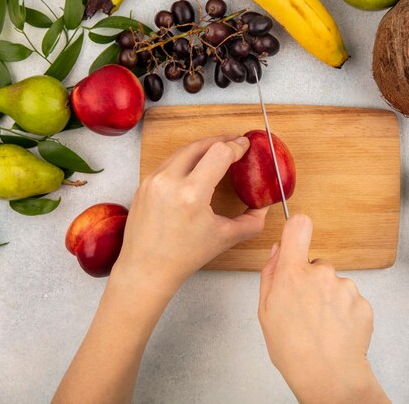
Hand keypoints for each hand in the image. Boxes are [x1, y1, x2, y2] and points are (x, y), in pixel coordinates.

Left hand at [114, 135, 267, 300]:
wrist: (146, 268)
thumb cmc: (183, 257)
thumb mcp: (225, 238)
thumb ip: (252, 221)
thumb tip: (264, 206)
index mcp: (191, 194)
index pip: (219, 153)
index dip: (235, 146)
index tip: (244, 145)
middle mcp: (169, 182)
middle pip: (200, 145)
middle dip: (220, 140)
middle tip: (234, 142)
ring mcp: (153, 181)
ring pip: (182, 151)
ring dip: (202, 147)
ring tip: (217, 150)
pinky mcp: (144, 184)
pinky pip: (169, 162)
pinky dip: (185, 159)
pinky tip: (196, 165)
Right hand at [259, 215, 389, 402]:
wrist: (329, 377)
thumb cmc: (293, 349)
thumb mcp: (265, 311)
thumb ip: (271, 274)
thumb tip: (279, 251)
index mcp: (293, 272)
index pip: (299, 227)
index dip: (297, 229)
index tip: (297, 236)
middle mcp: (321, 273)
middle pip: (316, 265)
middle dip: (311, 282)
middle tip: (305, 311)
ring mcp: (345, 287)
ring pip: (334, 284)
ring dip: (329, 299)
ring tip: (321, 326)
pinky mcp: (363, 302)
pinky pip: (350, 300)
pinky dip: (344, 313)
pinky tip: (336, 331)